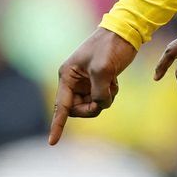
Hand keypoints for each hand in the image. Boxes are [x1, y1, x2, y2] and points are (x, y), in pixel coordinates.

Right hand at [49, 27, 139, 144]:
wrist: (124, 33)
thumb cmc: (109, 47)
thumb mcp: (103, 70)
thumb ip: (99, 92)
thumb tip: (100, 105)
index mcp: (67, 76)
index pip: (61, 107)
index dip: (57, 126)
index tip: (52, 143)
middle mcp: (73, 81)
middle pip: (79, 110)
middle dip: (93, 106)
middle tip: (106, 96)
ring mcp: (85, 83)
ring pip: (93, 105)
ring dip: (105, 99)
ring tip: (112, 82)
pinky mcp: (97, 82)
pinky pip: (102, 99)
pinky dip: (111, 94)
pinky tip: (115, 81)